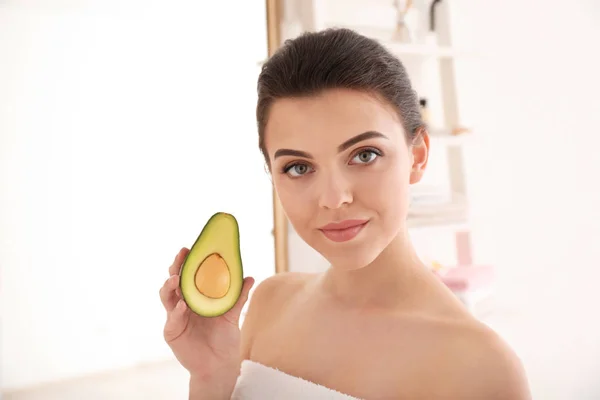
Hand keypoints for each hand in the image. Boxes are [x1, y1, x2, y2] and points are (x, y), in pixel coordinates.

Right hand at [159, 247, 254, 379]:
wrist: (219, 363)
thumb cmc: (224, 338)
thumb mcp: (233, 314)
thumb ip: (239, 297)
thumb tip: (249, 277)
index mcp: (195, 296)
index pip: (188, 274)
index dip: (187, 261)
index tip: (190, 248)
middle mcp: (182, 303)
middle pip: (174, 281)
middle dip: (175, 267)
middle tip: (181, 256)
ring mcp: (175, 317)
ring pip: (167, 297)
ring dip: (169, 286)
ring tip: (176, 279)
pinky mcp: (172, 331)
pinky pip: (172, 319)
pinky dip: (177, 311)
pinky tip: (183, 306)